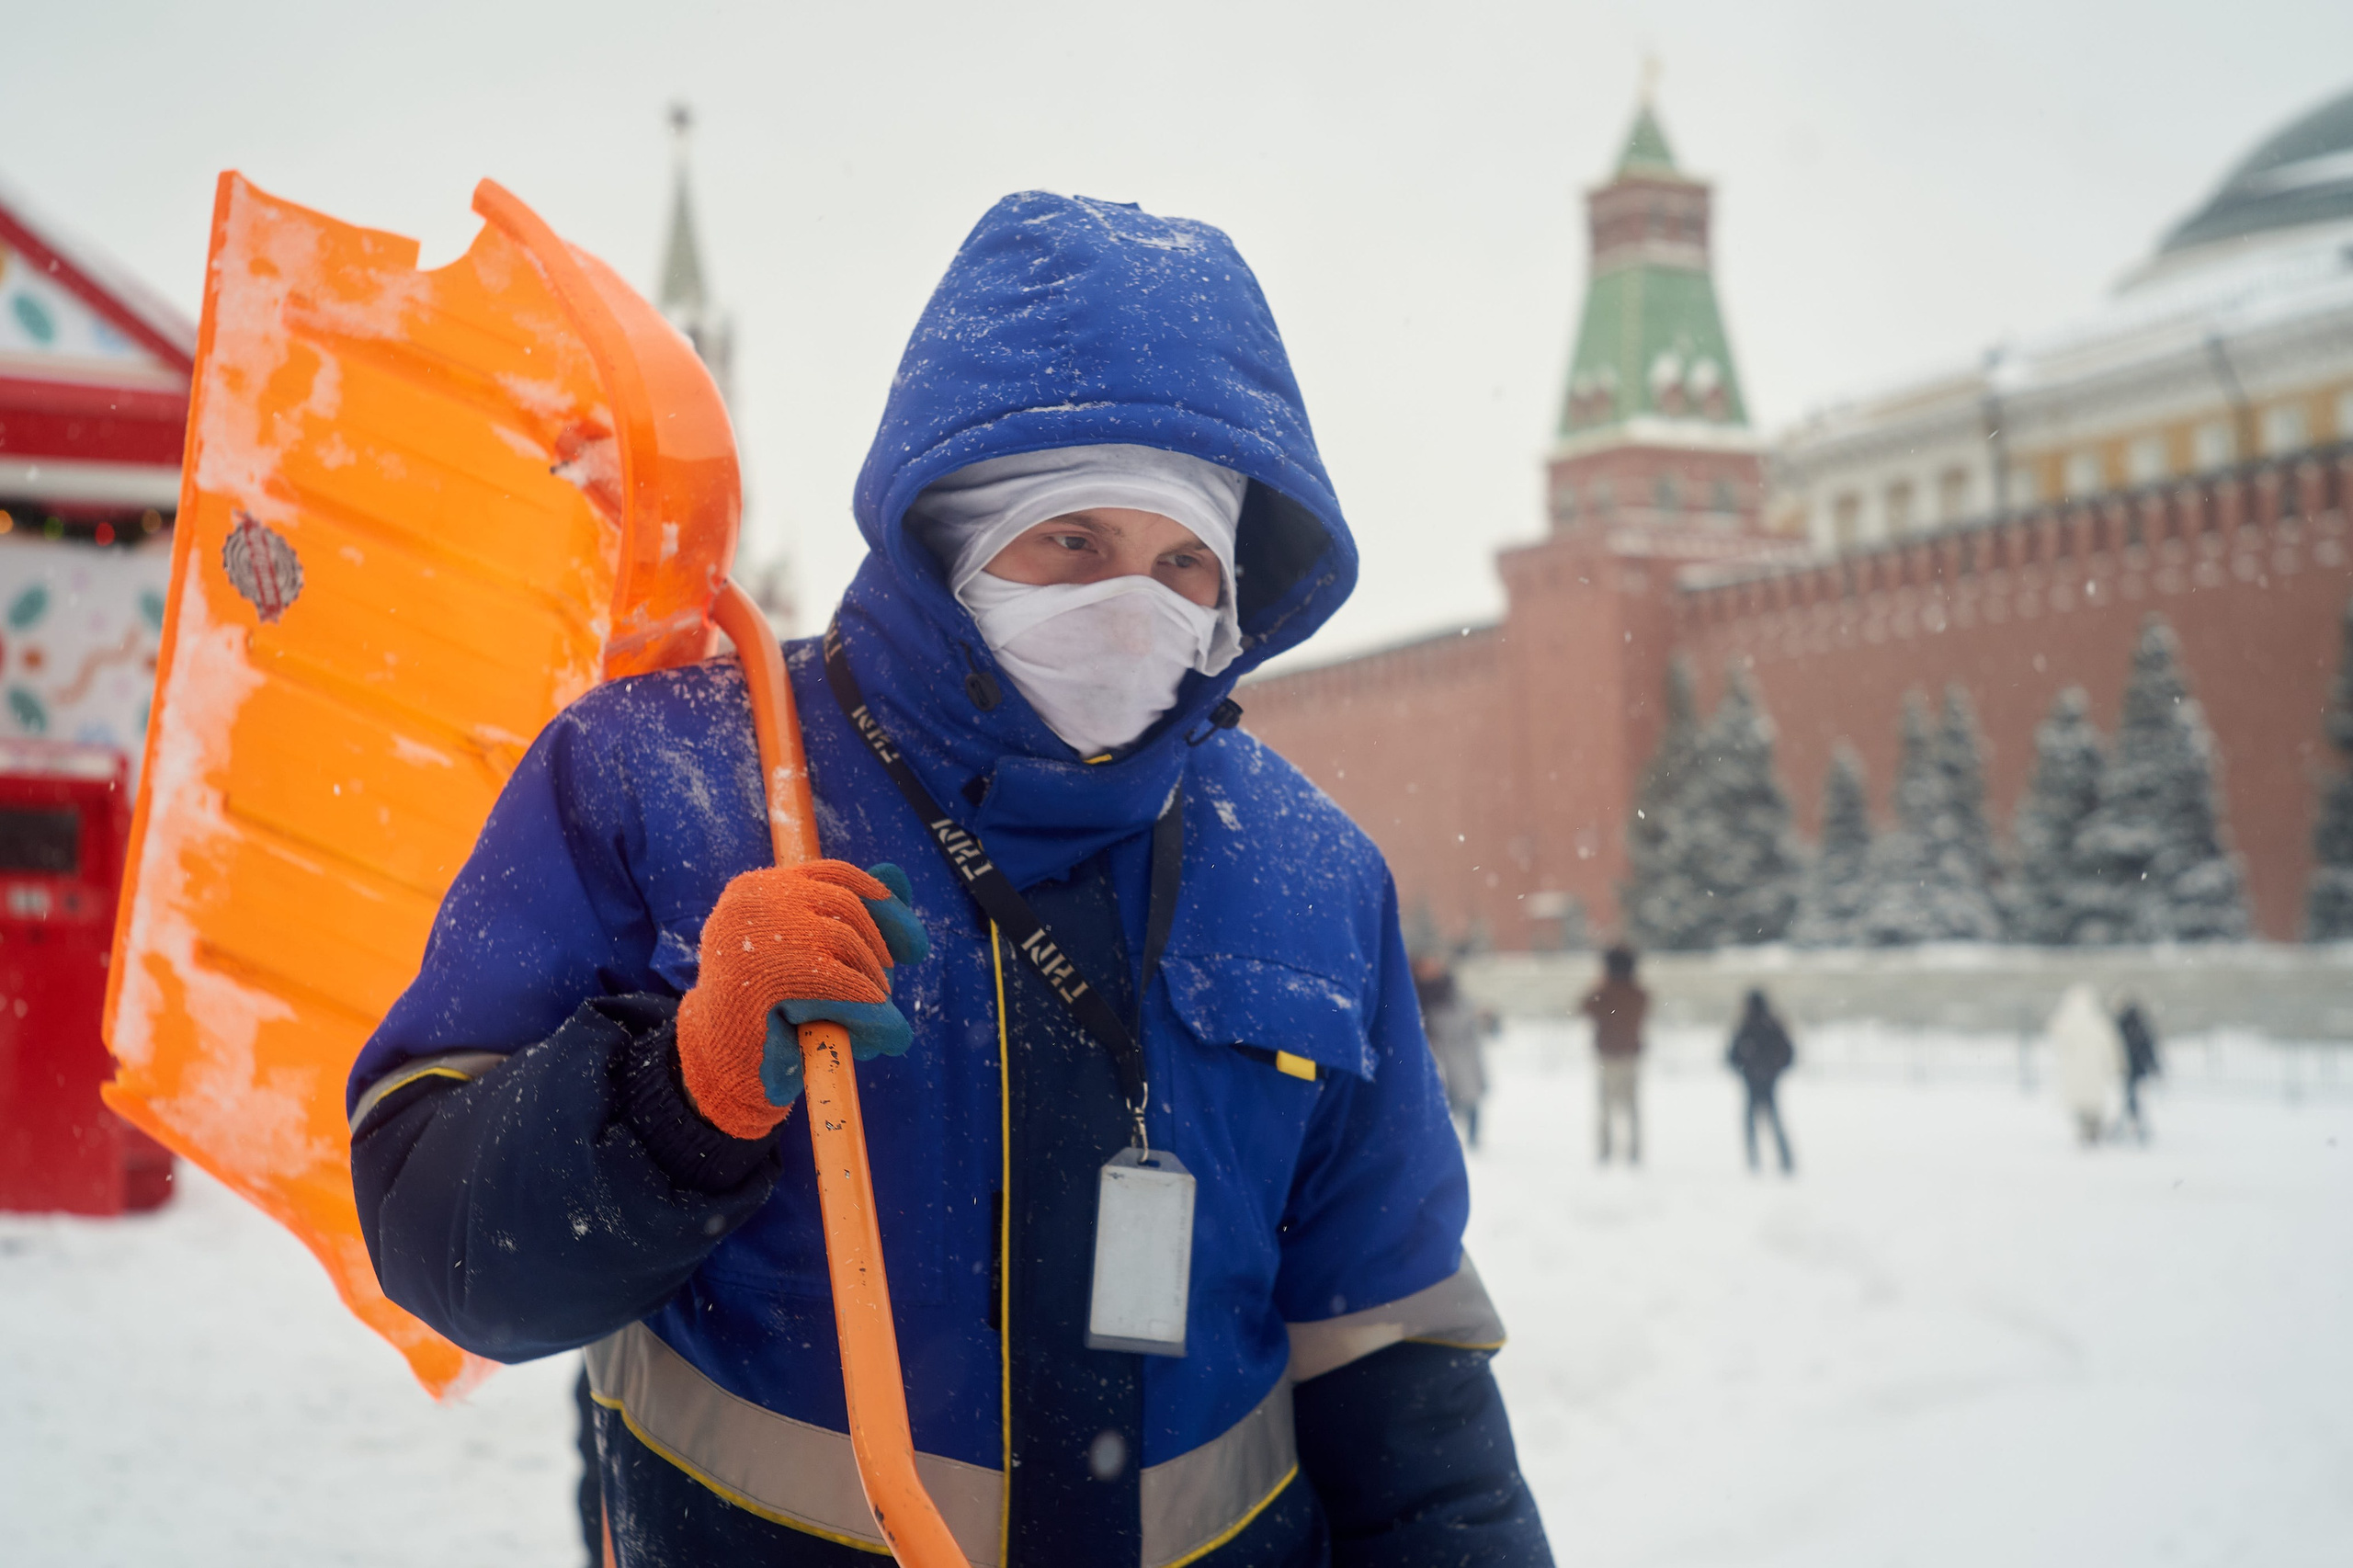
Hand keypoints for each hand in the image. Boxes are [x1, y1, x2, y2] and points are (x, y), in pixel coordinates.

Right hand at [676, 861, 930, 1137]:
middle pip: (844, 903)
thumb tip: (895, 872)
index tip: (912, 943)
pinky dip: (871, 1009)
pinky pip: (838, 984)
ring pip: (844, 941)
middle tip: (895, 983)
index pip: (836, 875)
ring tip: (880, 1013)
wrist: (722, 1068)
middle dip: (885, 943)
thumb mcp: (811, 958)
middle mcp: (750, 902)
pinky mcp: (760, 979)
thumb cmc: (768, 1014)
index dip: (883, 903)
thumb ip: (849, 915)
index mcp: (757, 890)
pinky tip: (886, 1032)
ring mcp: (750, 936)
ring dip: (875, 982)